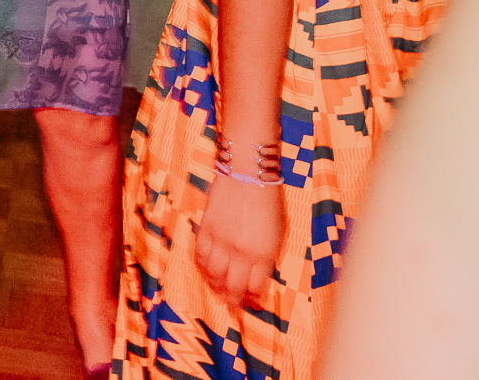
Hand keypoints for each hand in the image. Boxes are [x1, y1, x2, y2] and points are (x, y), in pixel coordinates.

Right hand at [195, 172, 283, 306]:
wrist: (246, 171)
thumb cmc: (269, 200)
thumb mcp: (278, 232)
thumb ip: (268, 255)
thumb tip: (259, 274)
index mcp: (264, 253)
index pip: (255, 286)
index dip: (253, 298)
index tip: (252, 304)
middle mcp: (241, 251)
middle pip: (232, 286)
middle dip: (233, 301)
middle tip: (233, 308)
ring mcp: (221, 240)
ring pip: (213, 274)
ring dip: (215, 286)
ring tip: (218, 290)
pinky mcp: (205, 229)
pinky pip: (200, 256)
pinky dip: (202, 266)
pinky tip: (206, 269)